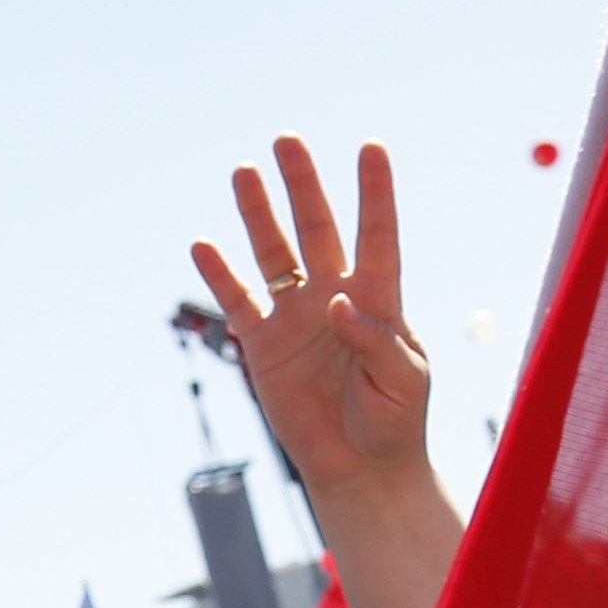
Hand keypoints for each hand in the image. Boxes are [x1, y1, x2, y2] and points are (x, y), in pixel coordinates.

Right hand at [189, 138, 433, 496]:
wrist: (360, 466)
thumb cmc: (395, 420)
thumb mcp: (403, 380)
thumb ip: (376, 339)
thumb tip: (337, 302)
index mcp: (379, 298)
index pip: (377, 234)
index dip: (375, 192)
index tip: (370, 148)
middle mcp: (334, 295)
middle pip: (317, 229)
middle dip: (302, 185)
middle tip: (287, 141)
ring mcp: (296, 316)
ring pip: (274, 254)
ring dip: (259, 215)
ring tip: (243, 172)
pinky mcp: (263, 345)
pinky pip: (238, 301)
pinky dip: (220, 274)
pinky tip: (204, 245)